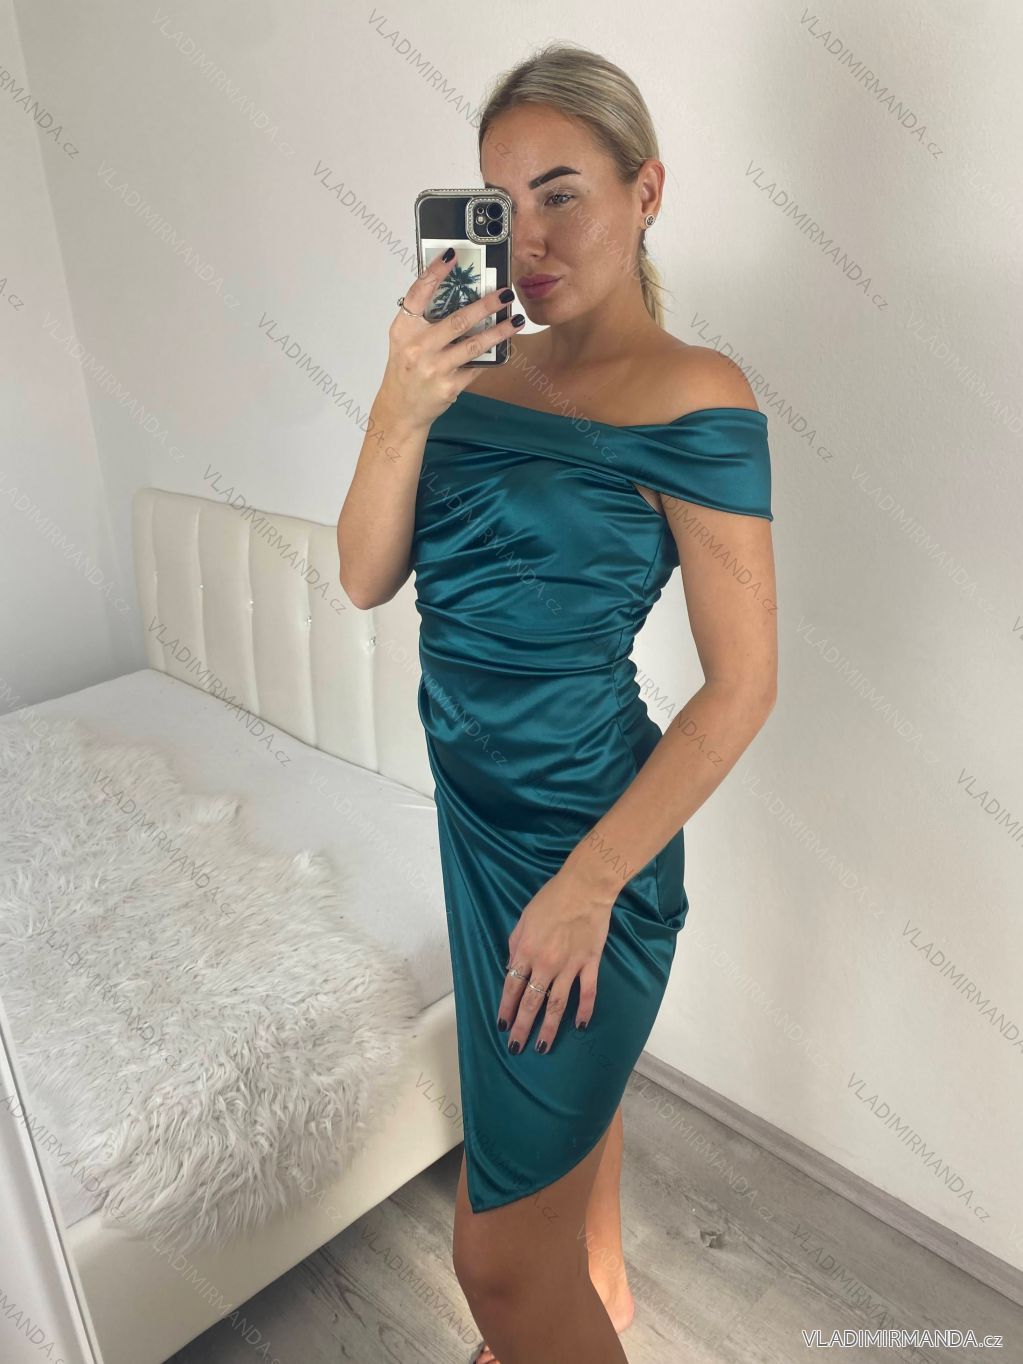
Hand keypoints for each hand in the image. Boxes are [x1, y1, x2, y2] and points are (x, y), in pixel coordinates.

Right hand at [380, 250, 522, 428]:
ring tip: (516, 321)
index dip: (433, 273)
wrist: (401, 409)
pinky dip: (492, 356)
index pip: (417, 294)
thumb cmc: (406, 368)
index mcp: (403, 329)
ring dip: (499, 332)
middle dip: (485, 305)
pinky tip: (506, 346)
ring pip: (473, 345)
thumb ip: (423, 318)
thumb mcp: (405, 340)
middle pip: (456, 320)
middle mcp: (417, 348)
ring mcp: (434, 369)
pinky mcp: (449, 387)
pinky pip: (476, 367)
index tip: (451, 255)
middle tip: (505, 293)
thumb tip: (458, 290)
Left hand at [497, 867, 613, 1055]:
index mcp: (526, 951)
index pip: (511, 987)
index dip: (506, 1008)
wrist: (584, 888)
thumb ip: (515, 945)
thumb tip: (512, 967)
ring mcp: (570, 966)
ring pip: (557, 1005)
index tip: (502, 1026)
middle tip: (516, 1048)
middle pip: (531, 1002)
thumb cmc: (551, 899)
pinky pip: (587, 993)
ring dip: (548, 1028)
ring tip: (542, 1047)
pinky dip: (584, 1011)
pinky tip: (581, 1026)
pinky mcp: (590, 964)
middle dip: (521, 1027)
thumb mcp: (523, 919)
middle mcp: (546, 964)